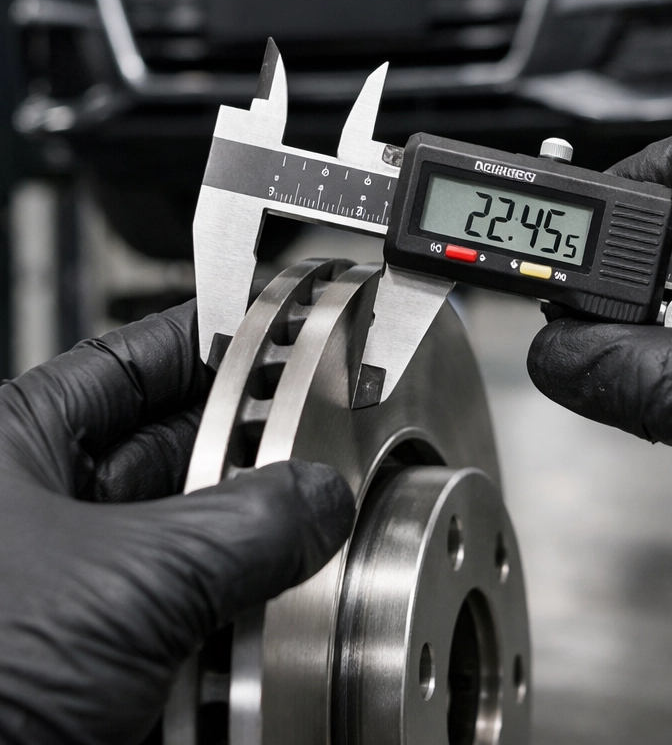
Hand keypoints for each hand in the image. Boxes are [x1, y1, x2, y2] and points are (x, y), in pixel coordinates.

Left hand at [0, 302, 354, 743]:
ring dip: (247, 545)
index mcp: (15, 450)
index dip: (211, 343)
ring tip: (305, 533)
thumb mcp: (125, 582)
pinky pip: (182, 615)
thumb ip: (246, 527)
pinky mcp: (93, 660)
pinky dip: (229, 615)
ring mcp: (69, 589)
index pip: (132, 363)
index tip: (278, 336)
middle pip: (171, 450)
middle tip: (315, 446)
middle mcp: (40, 513)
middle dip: (247, 452)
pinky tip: (267, 615)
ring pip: (183, 540)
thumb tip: (316, 497)